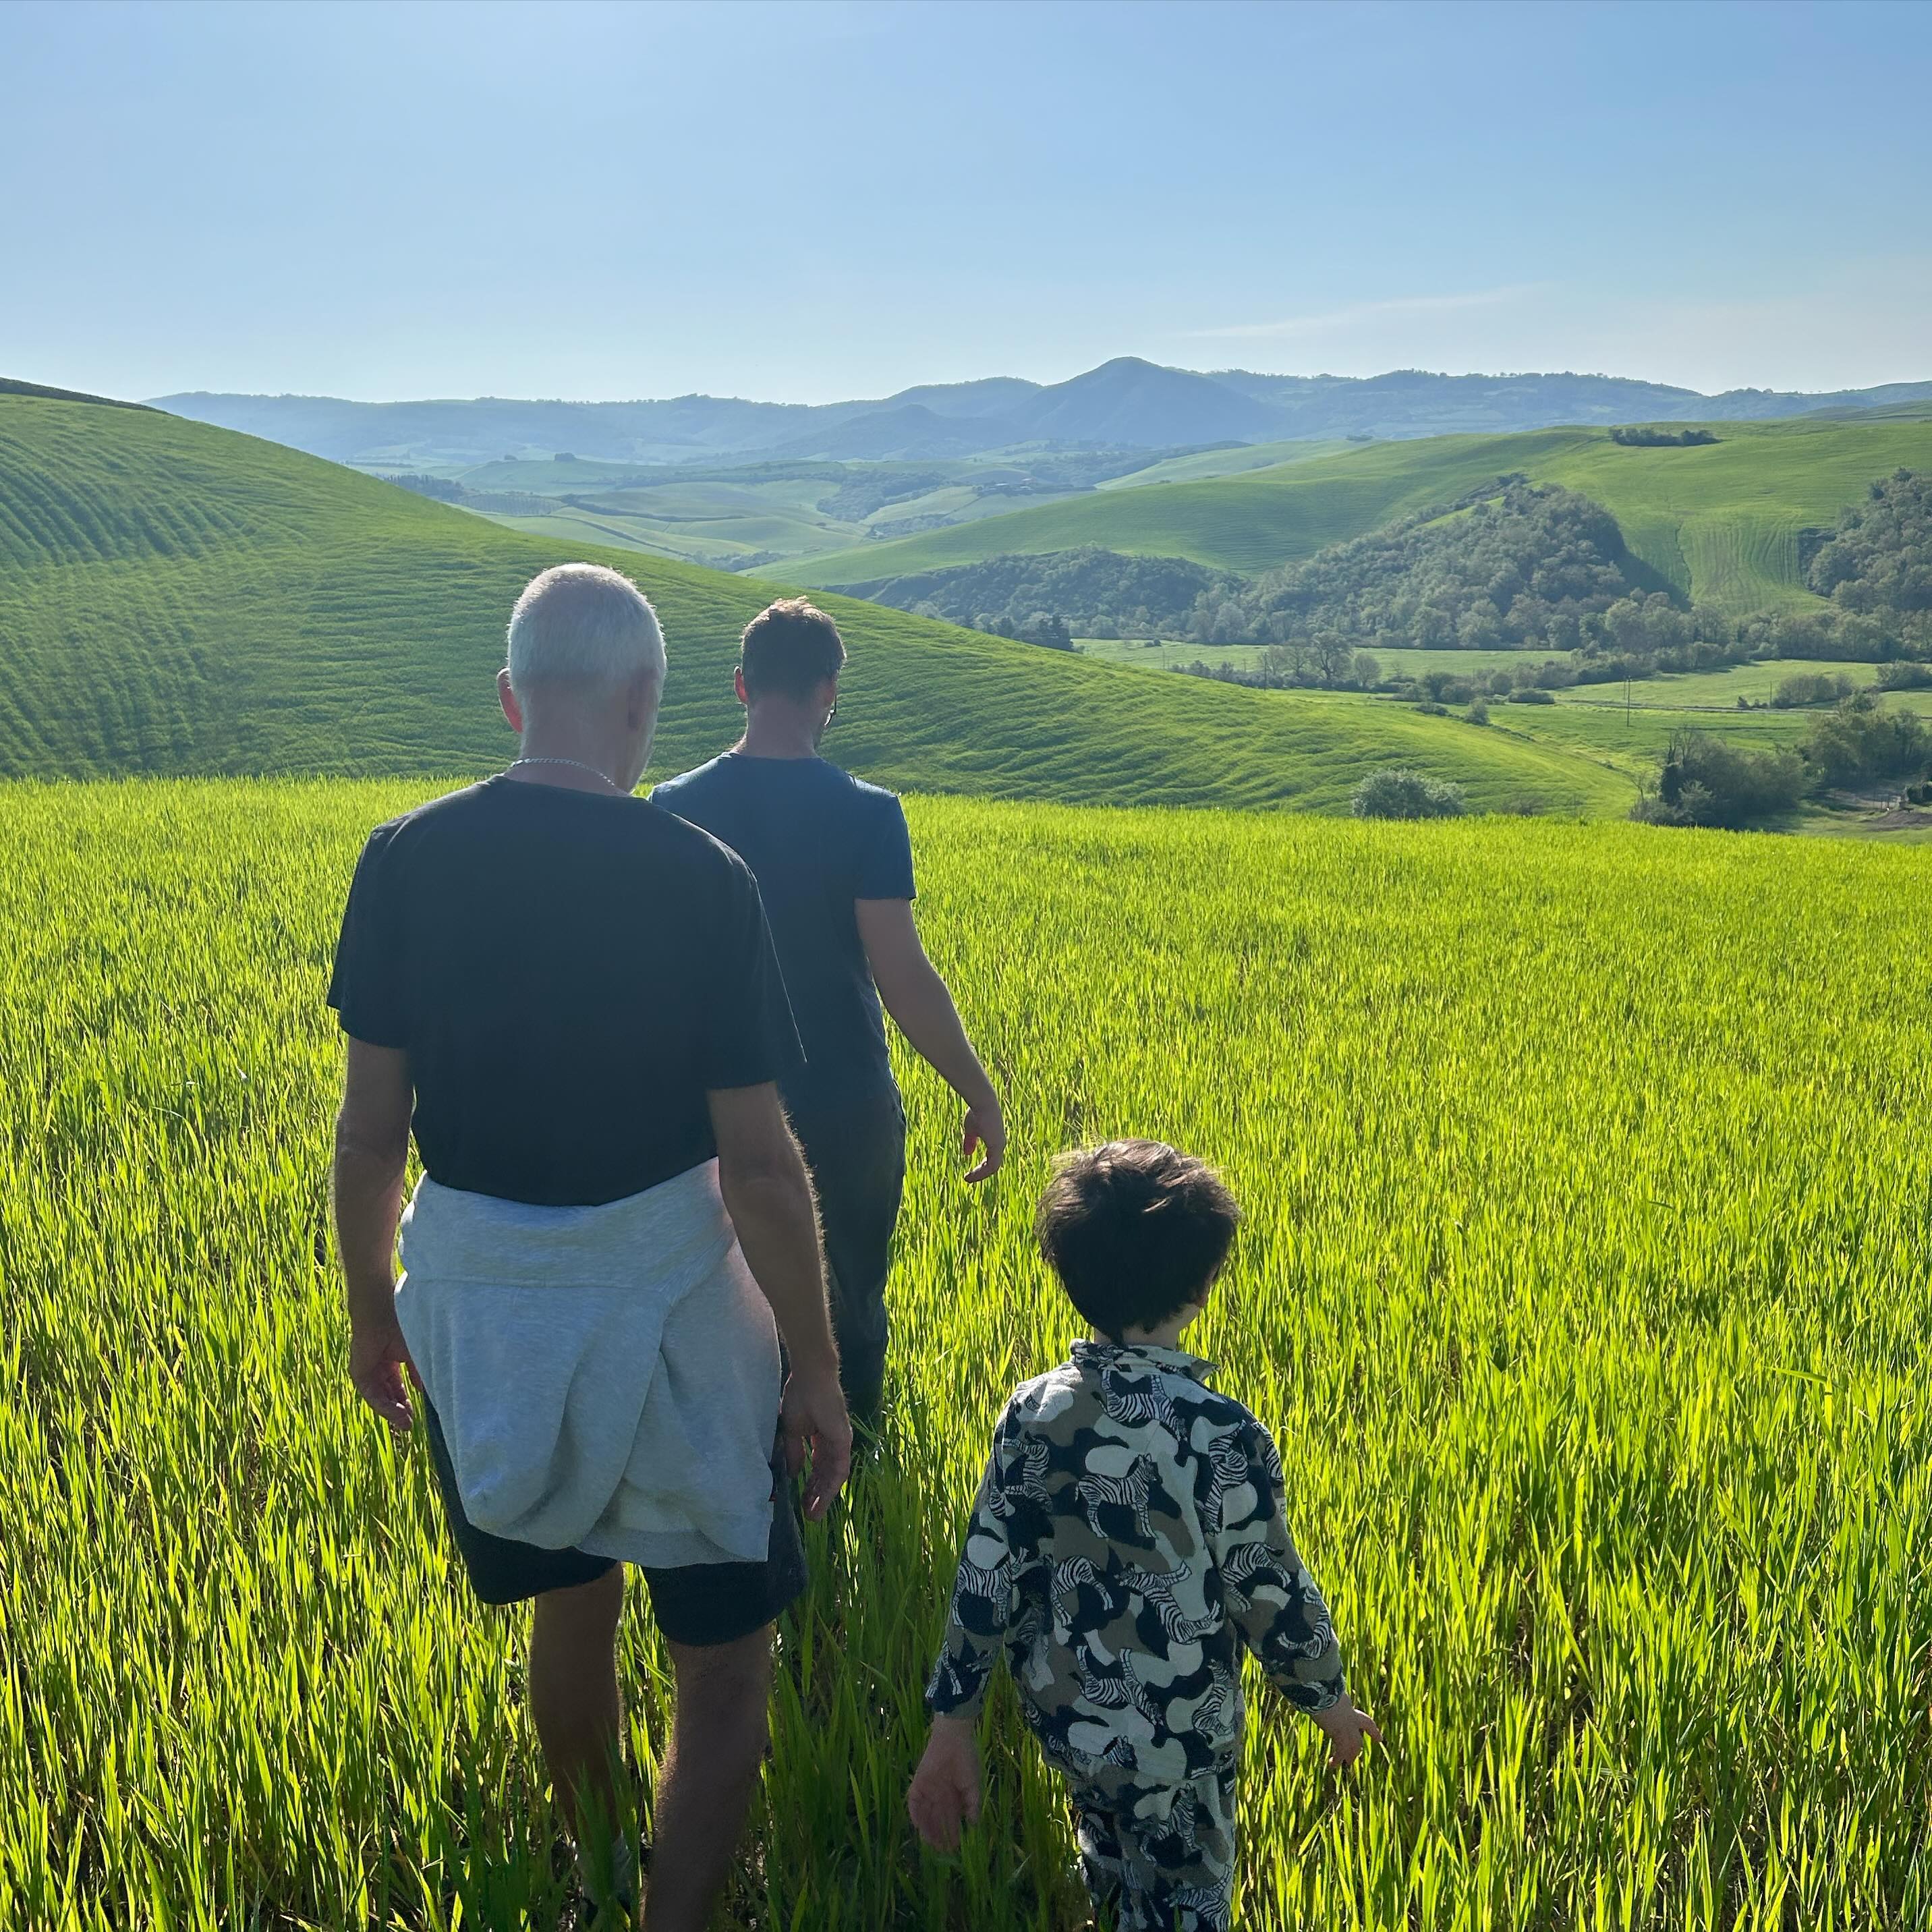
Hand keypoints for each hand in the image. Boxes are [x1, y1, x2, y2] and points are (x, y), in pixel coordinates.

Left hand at [349, 1314, 416, 1437]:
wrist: (383, 1315)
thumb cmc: (402, 1328)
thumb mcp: (415, 1355)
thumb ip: (418, 1373)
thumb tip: (422, 1390)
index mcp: (391, 1360)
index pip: (397, 1386)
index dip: (407, 1401)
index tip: (416, 1415)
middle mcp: (378, 1367)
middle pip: (388, 1395)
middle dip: (400, 1410)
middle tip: (410, 1425)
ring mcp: (368, 1371)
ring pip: (380, 1397)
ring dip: (393, 1411)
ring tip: (405, 1424)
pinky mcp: (359, 1373)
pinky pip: (371, 1394)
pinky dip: (384, 1405)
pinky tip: (396, 1413)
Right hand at [781, 1365, 852, 1520]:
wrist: (811, 1379)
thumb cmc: (800, 1397)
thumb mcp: (792, 1430)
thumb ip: (794, 1452)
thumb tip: (794, 1473)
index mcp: (821, 1436)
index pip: (817, 1466)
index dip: (809, 1483)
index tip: (800, 1499)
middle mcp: (834, 1442)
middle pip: (826, 1475)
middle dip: (816, 1495)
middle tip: (808, 1515)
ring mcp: (840, 1442)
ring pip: (833, 1477)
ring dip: (823, 1497)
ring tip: (813, 1515)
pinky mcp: (843, 1442)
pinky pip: (839, 1469)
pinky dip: (831, 1486)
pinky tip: (820, 1499)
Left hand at [907, 1716, 981, 1853]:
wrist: (954, 1739)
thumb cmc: (966, 1760)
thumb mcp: (973, 1785)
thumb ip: (972, 1805)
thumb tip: (974, 1824)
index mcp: (953, 1797)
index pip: (951, 1820)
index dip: (952, 1833)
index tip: (955, 1847)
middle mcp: (939, 1796)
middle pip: (937, 1820)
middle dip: (940, 1836)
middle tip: (942, 1850)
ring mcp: (928, 1791)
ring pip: (925, 1815)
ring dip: (927, 1829)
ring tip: (931, 1843)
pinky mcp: (918, 1783)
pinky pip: (914, 1802)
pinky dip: (915, 1814)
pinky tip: (918, 1826)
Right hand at [961, 1092, 1005, 1183]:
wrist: (982, 1103)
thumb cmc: (976, 1112)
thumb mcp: (970, 1129)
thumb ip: (970, 1142)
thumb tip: (967, 1154)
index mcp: (995, 1139)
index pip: (991, 1159)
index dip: (980, 1168)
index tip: (968, 1173)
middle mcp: (1000, 1143)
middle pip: (993, 1166)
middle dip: (980, 1173)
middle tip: (968, 1178)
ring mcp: (1000, 1145)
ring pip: (993, 1168)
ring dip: (980, 1174)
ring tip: (968, 1178)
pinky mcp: (997, 1145)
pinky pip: (992, 1166)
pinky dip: (982, 1172)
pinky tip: (971, 1174)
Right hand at [1313, 1695, 1383, 1769]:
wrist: (1327, 1695)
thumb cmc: (1327, 1690)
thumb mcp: (1335, 1695)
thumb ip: (1336, 1696)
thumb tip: (1332, 1688)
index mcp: (1353, 1712)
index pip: (1367, 1723)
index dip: (1373, 1732)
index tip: (1380, 1740)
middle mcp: (1353, 1723)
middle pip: (1358, 1740)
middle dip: (1355, 1748)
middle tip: (1353, 1757)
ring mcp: (1348, 1731)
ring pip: (1352, 1749)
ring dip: (1347, 1757)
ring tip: (1341, 1764)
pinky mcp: (1340, 1738)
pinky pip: (1339, 1754)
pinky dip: (1335, 1760)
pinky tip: (1331, 1765)